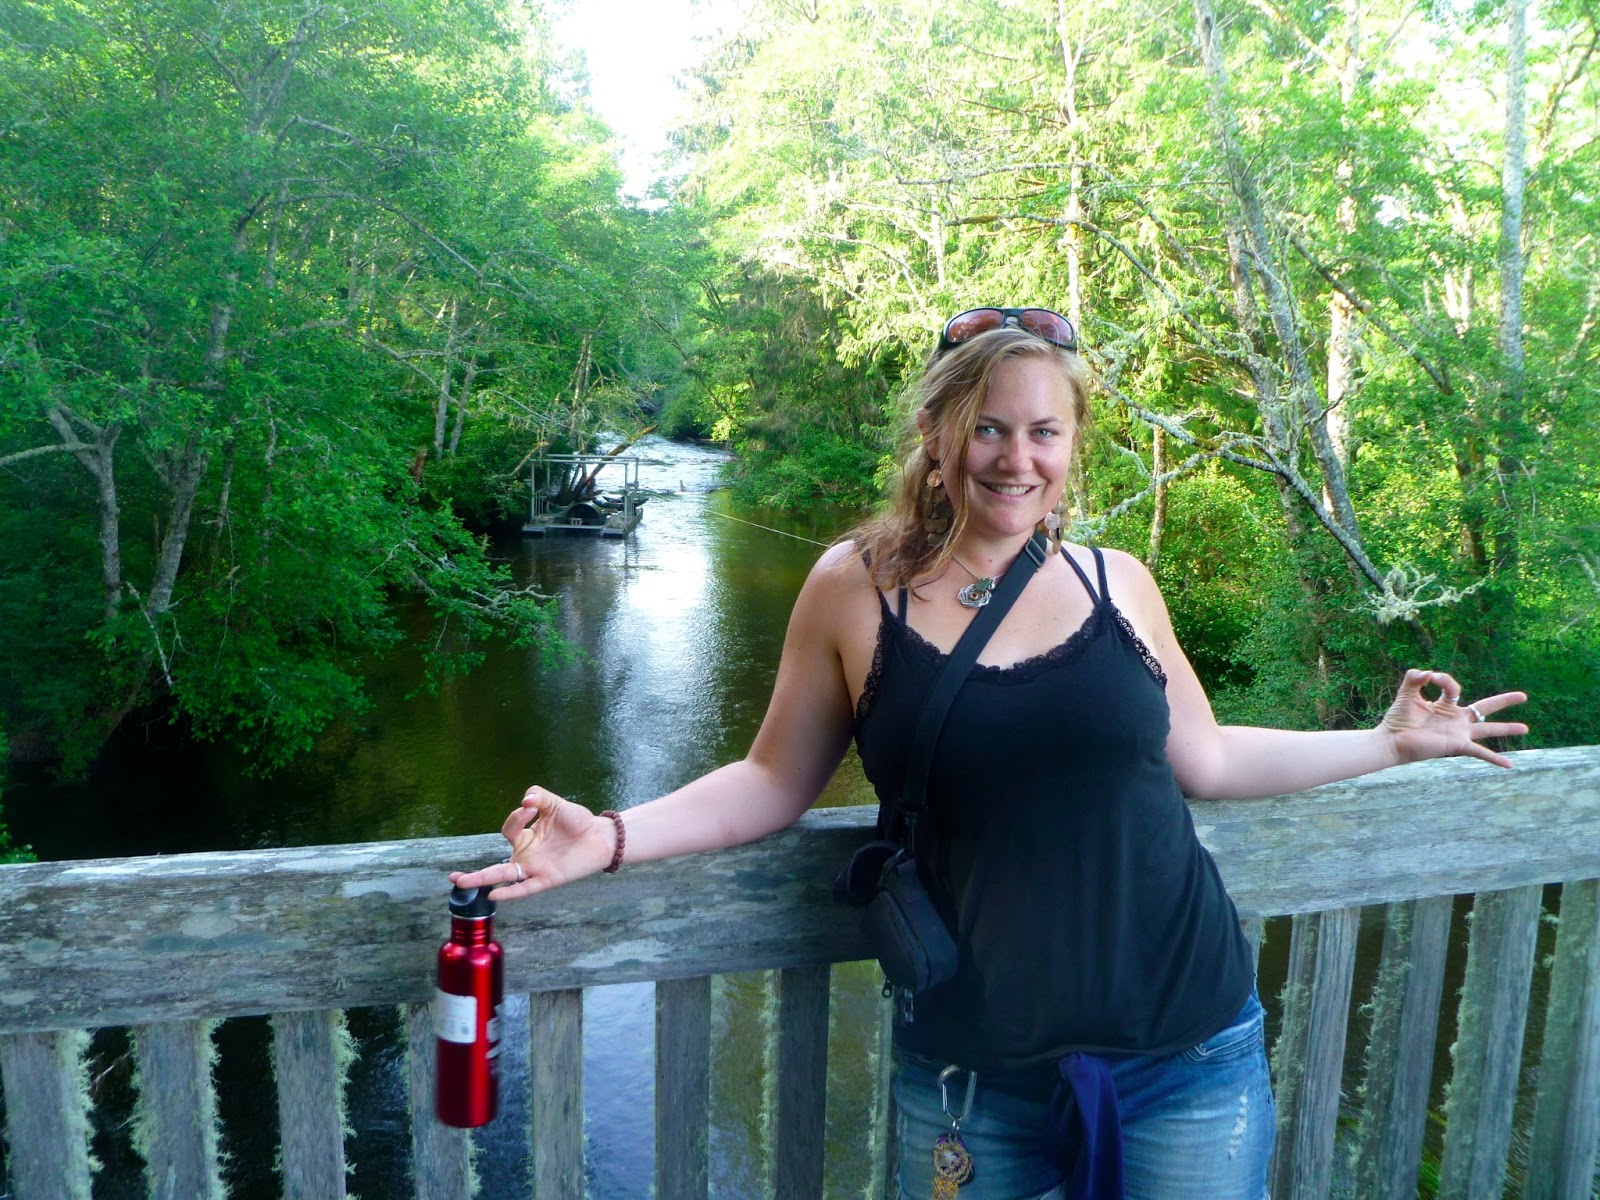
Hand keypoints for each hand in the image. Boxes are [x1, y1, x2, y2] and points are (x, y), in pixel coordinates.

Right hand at [449, 786, 615, 900]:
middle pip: (495, 868)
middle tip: (452, 877)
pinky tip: (496, 894)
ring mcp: (535, 869)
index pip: (509, 829)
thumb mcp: (556, 804)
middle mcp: (526, 856)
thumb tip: (526, 799)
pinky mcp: (548, 878)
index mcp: (526, 837)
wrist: (600, 837)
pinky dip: (512, 891)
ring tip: (462, 884)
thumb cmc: (577, 821)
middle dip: (474, 875)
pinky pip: (526, 888)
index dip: (517, 816)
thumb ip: (539, 797)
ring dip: (484, 882)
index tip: (531, 806)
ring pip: (505, 878)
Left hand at [1378, 669, 1528, 768]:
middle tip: (1523, 696)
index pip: (1455, 689)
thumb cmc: (1398, 719)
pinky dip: (1495, 759)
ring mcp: (1458, 732)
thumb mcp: (1406, 693)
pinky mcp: (1456, 744)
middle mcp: (1456, 719)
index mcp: (1445, 706)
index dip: (1446, 680)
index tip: (1432, 678)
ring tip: (1525, 728)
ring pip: (1488, 729)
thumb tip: (1428, 672)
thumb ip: (1414, 678)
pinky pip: (1480, 752)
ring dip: (1507, 729)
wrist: (1392, 741)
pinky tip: (1510, 765)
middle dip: (1504, 701)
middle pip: (1485, 707)